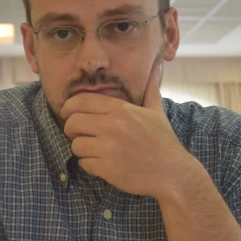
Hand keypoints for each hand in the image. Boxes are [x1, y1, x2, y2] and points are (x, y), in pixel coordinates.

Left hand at [60, 64, 200, 197]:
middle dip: (72, 129)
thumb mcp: (157, 112)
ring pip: (76, 145)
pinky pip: (84, 164)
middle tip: (79, 135)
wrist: (172, 172)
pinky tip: (102, 164)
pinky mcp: (107, 168)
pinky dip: (90, 165)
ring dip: (82, 149)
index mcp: (121, 110)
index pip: (81, 101)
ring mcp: (108, 148)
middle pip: (73, 122)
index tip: (68, 114)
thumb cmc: (163, 142)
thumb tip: (156, 67)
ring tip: (94, 151)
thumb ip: (150, 90)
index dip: (69, 107)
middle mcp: (112, 126)